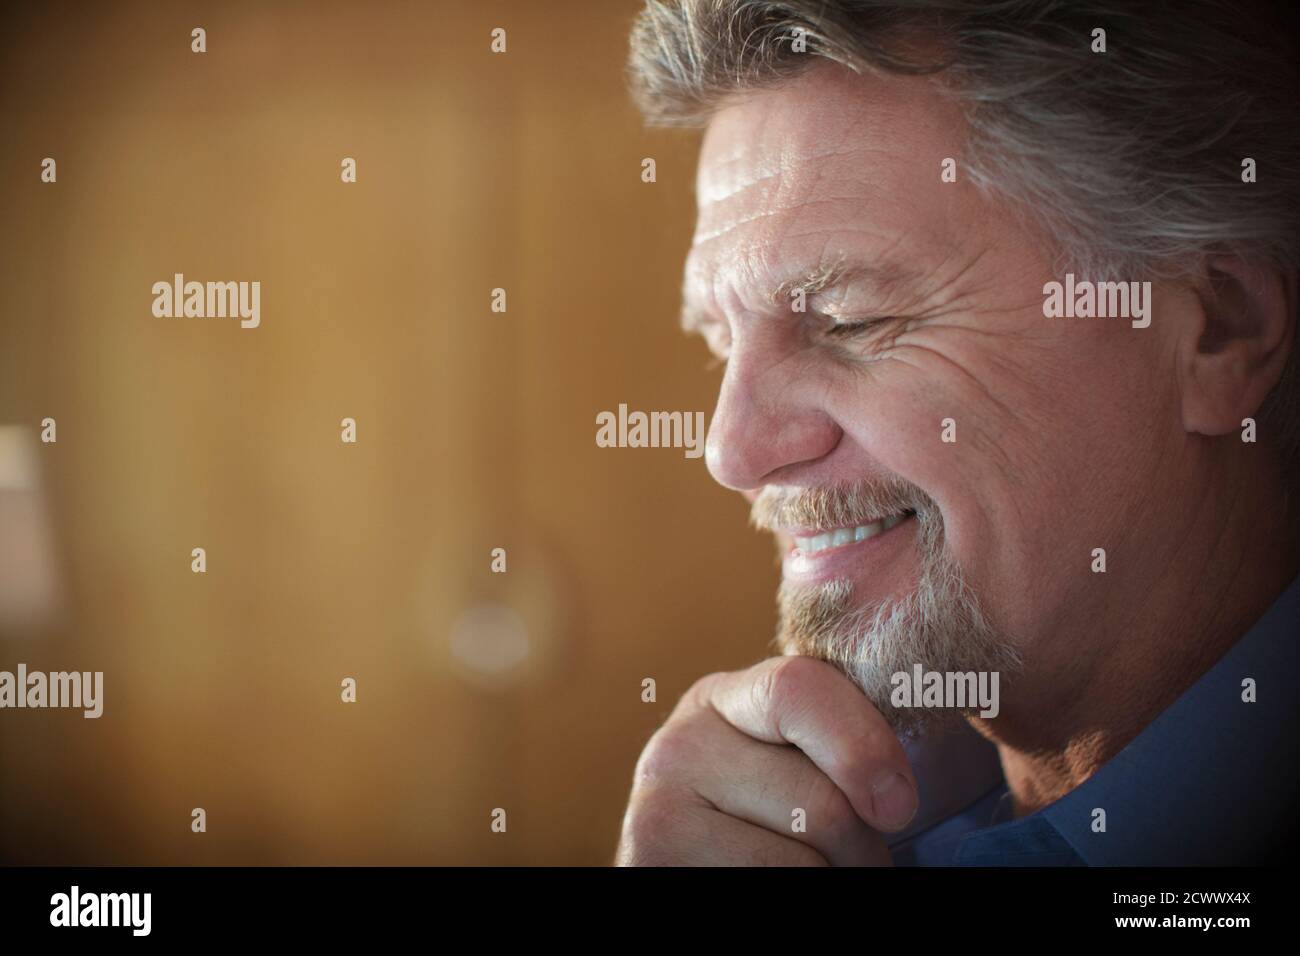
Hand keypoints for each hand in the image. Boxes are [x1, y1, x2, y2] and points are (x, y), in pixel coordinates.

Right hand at [615, 655, 918, 865]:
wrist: (705, 871)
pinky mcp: (654, 860)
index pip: (799, 690)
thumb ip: (838, 741)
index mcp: (724, 700)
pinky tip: (770, 882)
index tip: (900, 807)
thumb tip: (902, 784)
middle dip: (860, 847)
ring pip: (802, 860)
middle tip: (850, 859)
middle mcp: (679, 744)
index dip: (864, 746)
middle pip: (819, 799)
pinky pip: (771, 886)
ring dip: (831, 879)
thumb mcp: (799, 765)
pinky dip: (802, 898)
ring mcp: (657, 809)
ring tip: (808, 870)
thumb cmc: (775, 826)